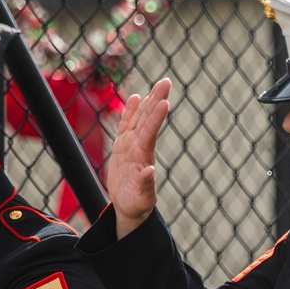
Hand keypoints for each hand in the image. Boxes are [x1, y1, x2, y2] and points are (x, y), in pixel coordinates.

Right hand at [107, 78, 171, 238]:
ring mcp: (131, 145)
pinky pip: (126, 125)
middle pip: (148, 120)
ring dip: (148, 101)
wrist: (129, 206)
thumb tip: (150, 170)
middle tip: (167, 82)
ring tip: (158, 84)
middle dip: (157, 100)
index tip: (165, 102)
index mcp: (144, 157)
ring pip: (140, 118)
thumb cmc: (137, 204)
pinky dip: (129, 111)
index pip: (150, 133)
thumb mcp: (142, 198)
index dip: (156, 118)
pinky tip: (135, 97)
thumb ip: (145, 184)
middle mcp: (139, 147)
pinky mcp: (122, 147)